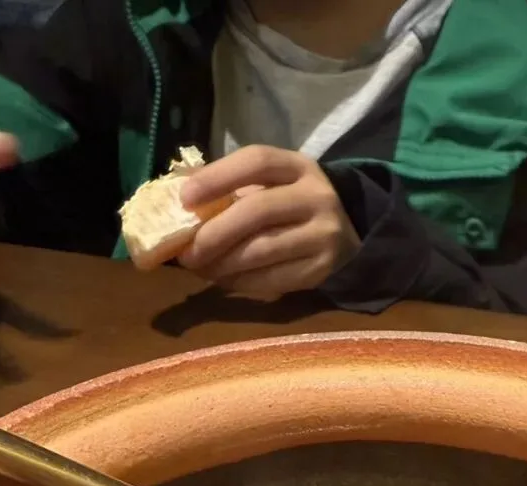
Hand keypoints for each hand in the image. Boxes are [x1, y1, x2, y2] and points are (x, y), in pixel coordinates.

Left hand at [179, 145, 358, 300]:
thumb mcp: (272, 184)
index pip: (257, 161)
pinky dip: (240, 282)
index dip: (218, 177)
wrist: (348, 232)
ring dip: (222, 263)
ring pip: (262, 251)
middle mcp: (316, 197)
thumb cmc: (292, 204)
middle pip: (258, 211)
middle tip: (186, 252)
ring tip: (199, 268)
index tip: (185, 198)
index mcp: (298, 167)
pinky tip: (223, 279)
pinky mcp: (320, 270)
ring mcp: (322, 236)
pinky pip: (271, 280)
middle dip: (214, 234)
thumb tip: (177, 203)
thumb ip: (231, 188)